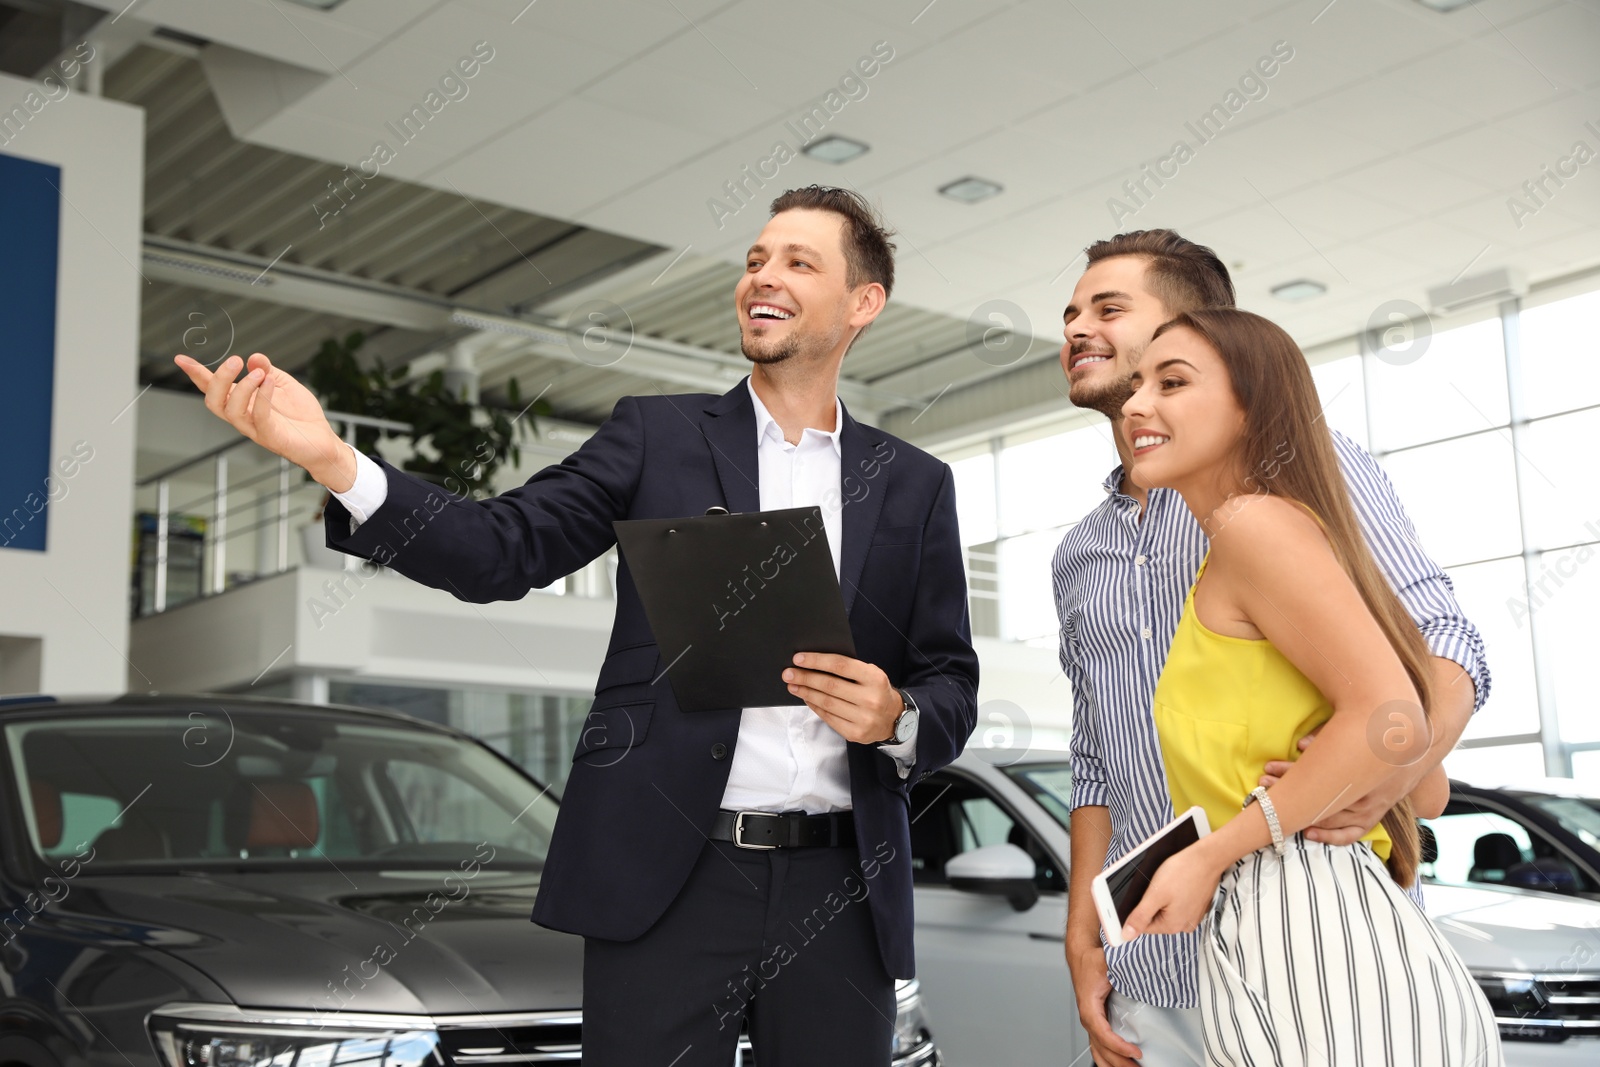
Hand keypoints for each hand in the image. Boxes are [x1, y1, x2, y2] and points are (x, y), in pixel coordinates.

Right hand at [173, 353, 353, 490]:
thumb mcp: (283, 384)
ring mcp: (255, 428)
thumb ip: (267, 370)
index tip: (180, 359)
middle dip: (218, 379)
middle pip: (214, 401)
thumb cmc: (301, 415)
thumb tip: (254, 357)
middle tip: (234, 360)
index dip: (196, 374)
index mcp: (243, 401)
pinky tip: (268, 381)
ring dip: (241, 388)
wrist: (323, 441)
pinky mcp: (271, 437)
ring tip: (258, 373)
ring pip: (231, 411)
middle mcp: (243, 416)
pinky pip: (259, 417)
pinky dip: (262, 397)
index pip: (213, 388)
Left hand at [782, 653, 899, 743]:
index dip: (817, 661)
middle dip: (805, 677)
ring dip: (806, 692)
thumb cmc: (876, 691)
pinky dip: (814, 706)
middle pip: (830, 685)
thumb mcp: (870, 674)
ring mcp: (863, 718)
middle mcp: (871, 699)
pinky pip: (828, 717)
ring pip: (826, 703)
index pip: (840, 665)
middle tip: (788, 673)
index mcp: (875, 678)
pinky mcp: (855, 733)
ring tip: (793, 685)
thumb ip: (848, 668)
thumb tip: (814, 663)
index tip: (798, 658)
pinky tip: (806, 698)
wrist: (893, 719)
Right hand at [1067, 943, 1141, 1065]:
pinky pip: (1100, 1046)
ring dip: (1113, 1063)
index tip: (1135, 1052)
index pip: (1102, 1033)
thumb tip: (1139, 966)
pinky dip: (1109, 1058)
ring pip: (1099, 1051)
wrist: (1081, 956)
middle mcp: (1089, 1018)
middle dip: (1119, 1062)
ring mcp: (1092, 1022)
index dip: (1118, 1046)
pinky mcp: (1097, 1022)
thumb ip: (1122, 964)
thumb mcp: (1106, 961)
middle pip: (1101, 1048)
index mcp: (1089, 1007)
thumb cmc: (1091, 961)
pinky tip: (1120, 1063)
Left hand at [1121, 844, 1222, 940]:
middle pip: (1155, 918)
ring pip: (1167, 910)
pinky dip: (1174, 895)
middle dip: (1152, 902)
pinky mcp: (1197, 906)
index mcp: (1172, 926)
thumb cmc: (1183, 872)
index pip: (1143, 926)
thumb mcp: (1155, 894)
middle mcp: (1184, 926)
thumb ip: (1140, 917)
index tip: (1142, 894)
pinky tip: (1176, 883)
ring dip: (1163, 898)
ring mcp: (1193, 916)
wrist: (1207, 858)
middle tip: (1157, 886)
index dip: (1138, 909)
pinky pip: (1178, 904)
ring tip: (1168, 883)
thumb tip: (1126, 936)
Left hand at [1259, 727, 1407, 845]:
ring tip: (1275, 807)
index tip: (1268, 768)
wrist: (1413, 748)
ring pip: (1330, 817)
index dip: (1289, 771)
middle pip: (1318, 797)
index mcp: (1357, 769)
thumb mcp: (1352, 730)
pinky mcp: (1374, 816)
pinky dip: (1330, 835)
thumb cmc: (1376, 736)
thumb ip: (1326, 737)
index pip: (1315, 774)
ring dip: (1301, 813)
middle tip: (1263, 783)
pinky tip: (1309, 833)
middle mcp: (1364, 793)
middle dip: (1287, 790)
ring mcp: (1370, 808)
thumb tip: (1300, 745)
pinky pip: (1351, 833)